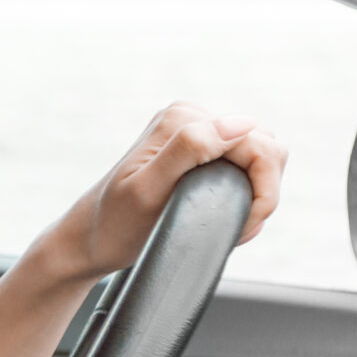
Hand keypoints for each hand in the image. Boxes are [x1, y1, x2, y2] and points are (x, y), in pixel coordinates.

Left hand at [38, 103, 288, 287]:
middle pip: (266, 147)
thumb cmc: (114, 223)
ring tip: (229, 226)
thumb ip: (189, 150)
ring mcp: (198, 132)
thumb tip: (238, 124)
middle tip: (236, 229)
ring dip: (256, 195)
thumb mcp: (147, 190)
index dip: (262, 189)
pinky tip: (225, 218)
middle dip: (261, 193)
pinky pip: (246, 166)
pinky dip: (246, 195)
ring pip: (262, 157)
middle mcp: (191, 117)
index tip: (242, 226)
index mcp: (182, 119)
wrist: (90, 239)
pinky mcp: (200, 151)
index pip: (258, 143)